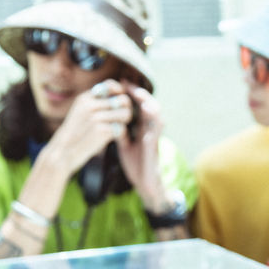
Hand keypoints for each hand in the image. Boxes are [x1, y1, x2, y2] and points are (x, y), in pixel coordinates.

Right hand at [46, 79, 136, 175]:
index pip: (110, 85)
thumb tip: (123, 96)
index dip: (120, 92)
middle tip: (122, 119)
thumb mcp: (81, 111)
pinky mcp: (100, 131)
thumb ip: (97, 103)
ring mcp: (95, 118)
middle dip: (127, 109)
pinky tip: (111, 138)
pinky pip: (122, 128)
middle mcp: (90, 105)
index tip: (120, 102)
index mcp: (85, 98)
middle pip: (123, 100)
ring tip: (116, 128)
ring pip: (126, 114)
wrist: (62, 152)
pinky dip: (120, 135)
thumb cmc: (76, 133)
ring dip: (125, 122)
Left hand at [116, 80, 168, 208]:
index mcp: (142, 129)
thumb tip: (111, 121)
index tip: (121, 84)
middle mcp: (150, 130)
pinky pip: (157, 127)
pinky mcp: (155, 144)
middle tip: (127, 84)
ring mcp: (154, 136)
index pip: (139, 107)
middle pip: (149, 105)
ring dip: (148, 101)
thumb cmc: (136, 165)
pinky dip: (153, 116)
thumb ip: (120, 133)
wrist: (144, 183)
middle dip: (139, 93)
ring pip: (156, 113)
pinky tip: (146, 109)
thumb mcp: (124, 146)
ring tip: (138, 93)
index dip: (131, 95)